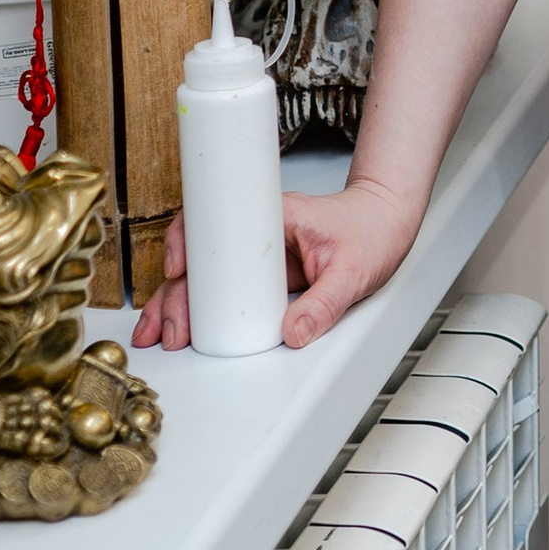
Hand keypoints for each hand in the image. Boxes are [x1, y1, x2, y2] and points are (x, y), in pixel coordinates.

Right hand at [133, 168, 427, 352]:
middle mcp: (257, 231)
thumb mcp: (353, 271)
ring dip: (179, 303)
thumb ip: (326, 303)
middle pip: (202, 258)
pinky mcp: (261, 274)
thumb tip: (295, 334)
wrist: (388, 222)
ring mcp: (256, 255)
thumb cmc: (372, 231)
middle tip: (167, 329)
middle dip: (176, 293)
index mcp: (273, 215)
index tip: (178, 272)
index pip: (216, 221)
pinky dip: (202, 309)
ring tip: (160, 334)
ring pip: (207, 276)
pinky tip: (185, 328)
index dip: (189, 244)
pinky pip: (225, 289)